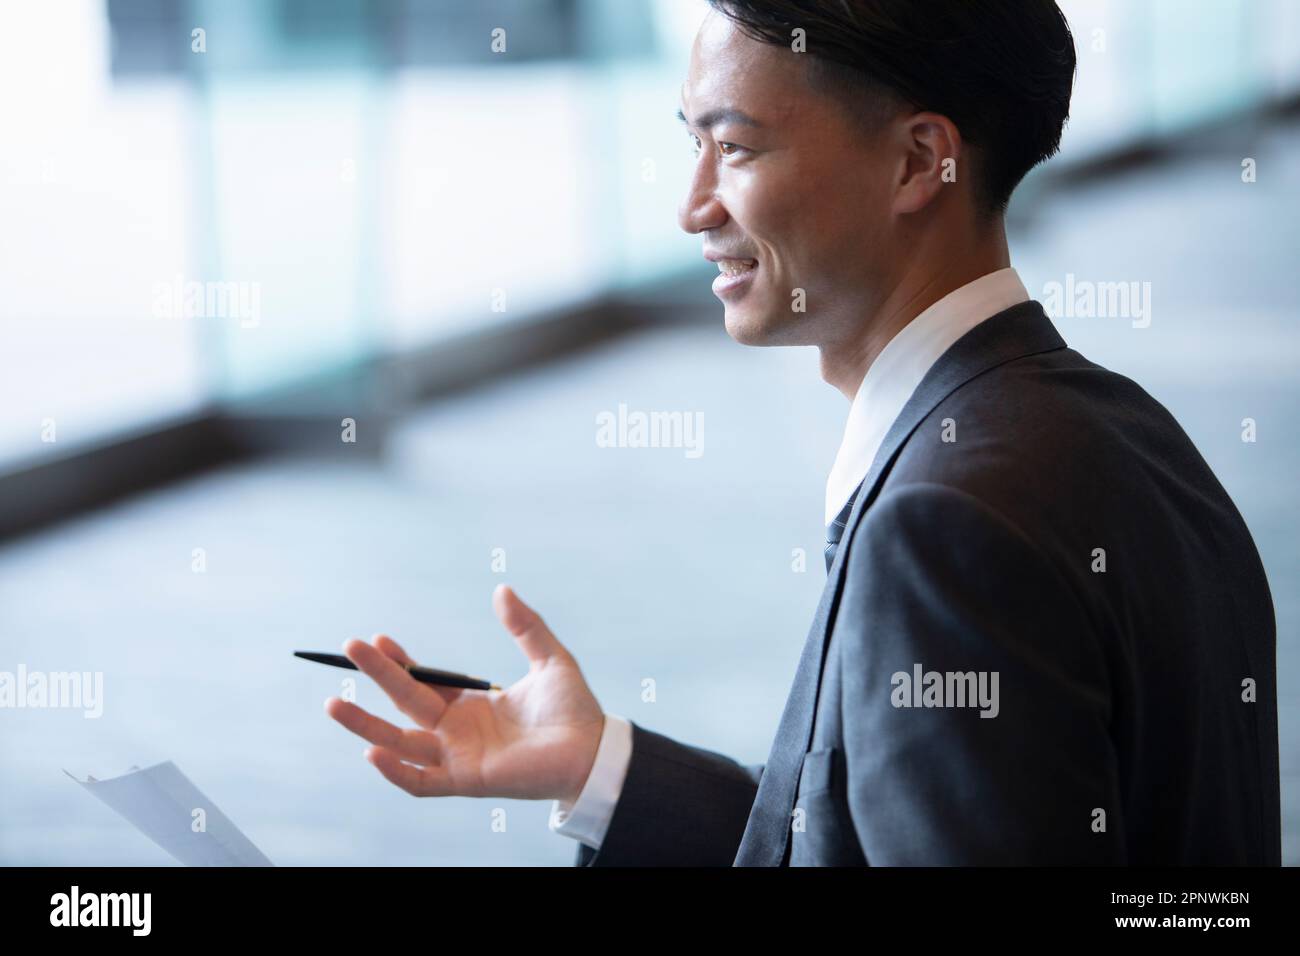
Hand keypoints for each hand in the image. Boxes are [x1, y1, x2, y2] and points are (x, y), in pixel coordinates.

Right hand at [325, 584, 604, 803]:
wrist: (594, 749)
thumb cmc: (574, 710)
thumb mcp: (549, 658)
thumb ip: (525, 626)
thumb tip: (501, 588)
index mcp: (470, 703)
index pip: (423, 682)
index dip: (400, 663)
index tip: (380, 639)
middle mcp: (457, 731)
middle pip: (405, 703)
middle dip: (377, 677)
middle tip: (350, 648)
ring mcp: (459, 757)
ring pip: (400, 743)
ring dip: (366, 726)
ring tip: (332, 704)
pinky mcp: (468, 780)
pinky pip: (422, 782)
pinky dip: (396, 771)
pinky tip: (373, 751)